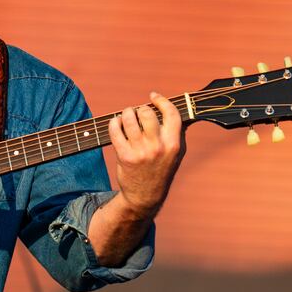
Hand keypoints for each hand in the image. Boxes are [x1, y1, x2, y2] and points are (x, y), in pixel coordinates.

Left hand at [108, 92, 185, 217]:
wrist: (145, 195)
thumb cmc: (161, 169)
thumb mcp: (176, 153)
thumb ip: (176, 132)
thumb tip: (171, 108)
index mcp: (174, 144)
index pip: (171, 113)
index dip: (162, 100)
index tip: (153, 96)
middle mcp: (158, 147)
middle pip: (146, 112)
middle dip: (139, 109)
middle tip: (137, 113)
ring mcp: (141, 152)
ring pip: (129, 119)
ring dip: (126, 114)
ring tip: (126, 117)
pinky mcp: (125, 156)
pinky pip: (115, 130)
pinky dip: (114, 123)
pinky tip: (116, 124)